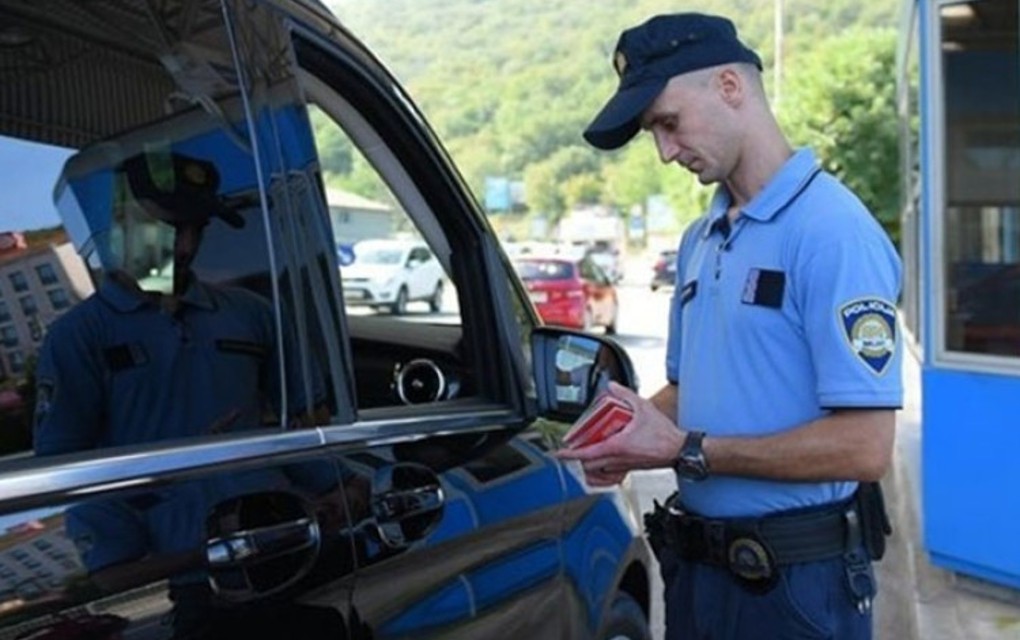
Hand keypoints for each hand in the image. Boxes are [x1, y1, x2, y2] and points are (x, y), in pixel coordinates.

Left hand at [555, 382, 684, 484]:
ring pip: (598, 473)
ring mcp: (624, 466)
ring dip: (587, 466)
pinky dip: (601, 474)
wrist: (680, 450)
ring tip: (581, 458)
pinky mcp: (631, 469)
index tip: (560, 453)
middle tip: (570, 451)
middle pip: (588, 465)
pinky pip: (610, 477)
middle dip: (576, 459)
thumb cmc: (665, 435)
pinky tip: (600, 467)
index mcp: (618, 446)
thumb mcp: (643, 408)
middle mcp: (618, 459)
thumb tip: (613, 386)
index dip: (570, 454)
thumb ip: (626, 395)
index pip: (587, 453)